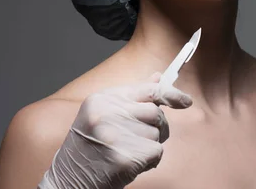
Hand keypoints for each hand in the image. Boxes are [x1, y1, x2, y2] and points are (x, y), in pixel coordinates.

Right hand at [38, 72, 192, 188]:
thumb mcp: (104, 113)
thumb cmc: (89, 144)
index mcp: (103, 98)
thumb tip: (157, 78)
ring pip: (156, 134)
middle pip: (155, 113)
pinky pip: (156, 153)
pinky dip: (149, 160)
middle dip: (157, 126)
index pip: (147, 90)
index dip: (170, 93)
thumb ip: (132, 96)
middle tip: (142, 137)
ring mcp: (116, 135)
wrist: (70, 176)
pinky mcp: (125, 157)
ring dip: (149, 145)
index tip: (185, 101)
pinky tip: (130, 162)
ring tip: (128, 150)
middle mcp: (109, 112)